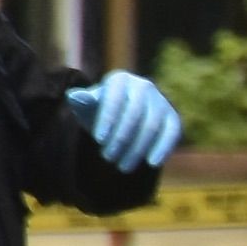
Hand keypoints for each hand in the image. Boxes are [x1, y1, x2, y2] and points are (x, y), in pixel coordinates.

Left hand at [64, 73, 183, 171]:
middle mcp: (143, 85)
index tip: (98, 140)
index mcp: (120, 79)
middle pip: (134, 114)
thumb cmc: (100, 112)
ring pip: (152, 126)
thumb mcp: (87, 108)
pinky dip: (163, 147)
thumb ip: (82, 102)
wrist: (121, 117)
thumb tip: (74, 96)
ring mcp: (161, 101)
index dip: (107, 119)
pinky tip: (152, 163)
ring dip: (137, 149)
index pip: (115, 98)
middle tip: (108, 158)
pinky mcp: (172, 117)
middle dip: (120, 138)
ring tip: (123, 166)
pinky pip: (171, 132)